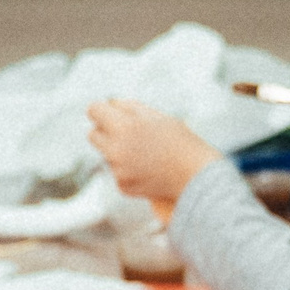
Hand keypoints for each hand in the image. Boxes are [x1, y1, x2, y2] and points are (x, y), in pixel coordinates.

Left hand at [87, 99, 219, 202]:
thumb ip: (130, 107)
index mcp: (124, 127)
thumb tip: (110, 103)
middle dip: (105, 131)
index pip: (94, 110)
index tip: (110, 113)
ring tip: (145, 153)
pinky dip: (127, 169)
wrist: (196, 177)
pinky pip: (116, 172)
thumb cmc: (180, 142)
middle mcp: (116, 149)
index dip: (103, 110)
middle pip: (93, 135)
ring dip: (118, 151)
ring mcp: (118, 170)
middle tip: (126, 132)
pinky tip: (148, 168)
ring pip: (106, 154)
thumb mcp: (158, 116)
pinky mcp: (123, 186)